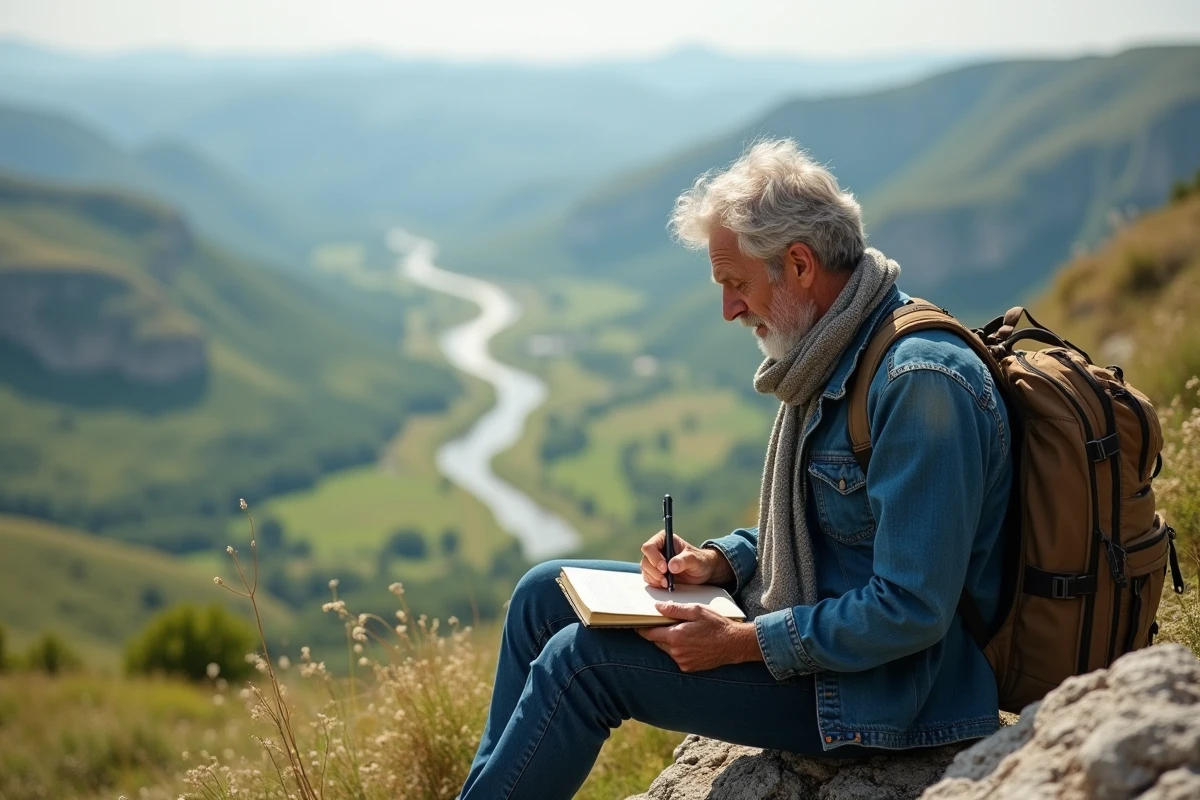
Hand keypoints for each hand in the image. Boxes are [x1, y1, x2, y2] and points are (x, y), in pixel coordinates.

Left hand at [638, 603, 761, 671]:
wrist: (734, 644)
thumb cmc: (716, 625)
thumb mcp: (696, 610)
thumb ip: (674, 610)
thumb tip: (657, 607)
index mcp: (675, 637)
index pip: (649, 633)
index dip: (642, 628)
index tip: (638, 624)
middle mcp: (676, 652)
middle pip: (657, 641)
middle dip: (659, 633)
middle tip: (666, 623)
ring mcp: (682, 661)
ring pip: (667, 650)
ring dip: (669, 641)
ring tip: (683, 632)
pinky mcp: (689, 667)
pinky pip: (677, 657)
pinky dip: (679, 650)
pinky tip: (690, 642)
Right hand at [639, 531, 733, 588]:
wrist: (702, 571)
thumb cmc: (699, 560)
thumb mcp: (695, 559)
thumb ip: (684, 560)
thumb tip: (671, 566)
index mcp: (664, 539)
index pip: (650, 547)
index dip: (654, 558)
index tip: (664, 568)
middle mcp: (657, 549)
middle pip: (645, 560)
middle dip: (654, 571)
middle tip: (665, 578)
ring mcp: (655, 561)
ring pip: (645, 569)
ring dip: (654, 578)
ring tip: (667, 582)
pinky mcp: (656, 572)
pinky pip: (648, 578)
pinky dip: (655, 582)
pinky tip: (665, 584)